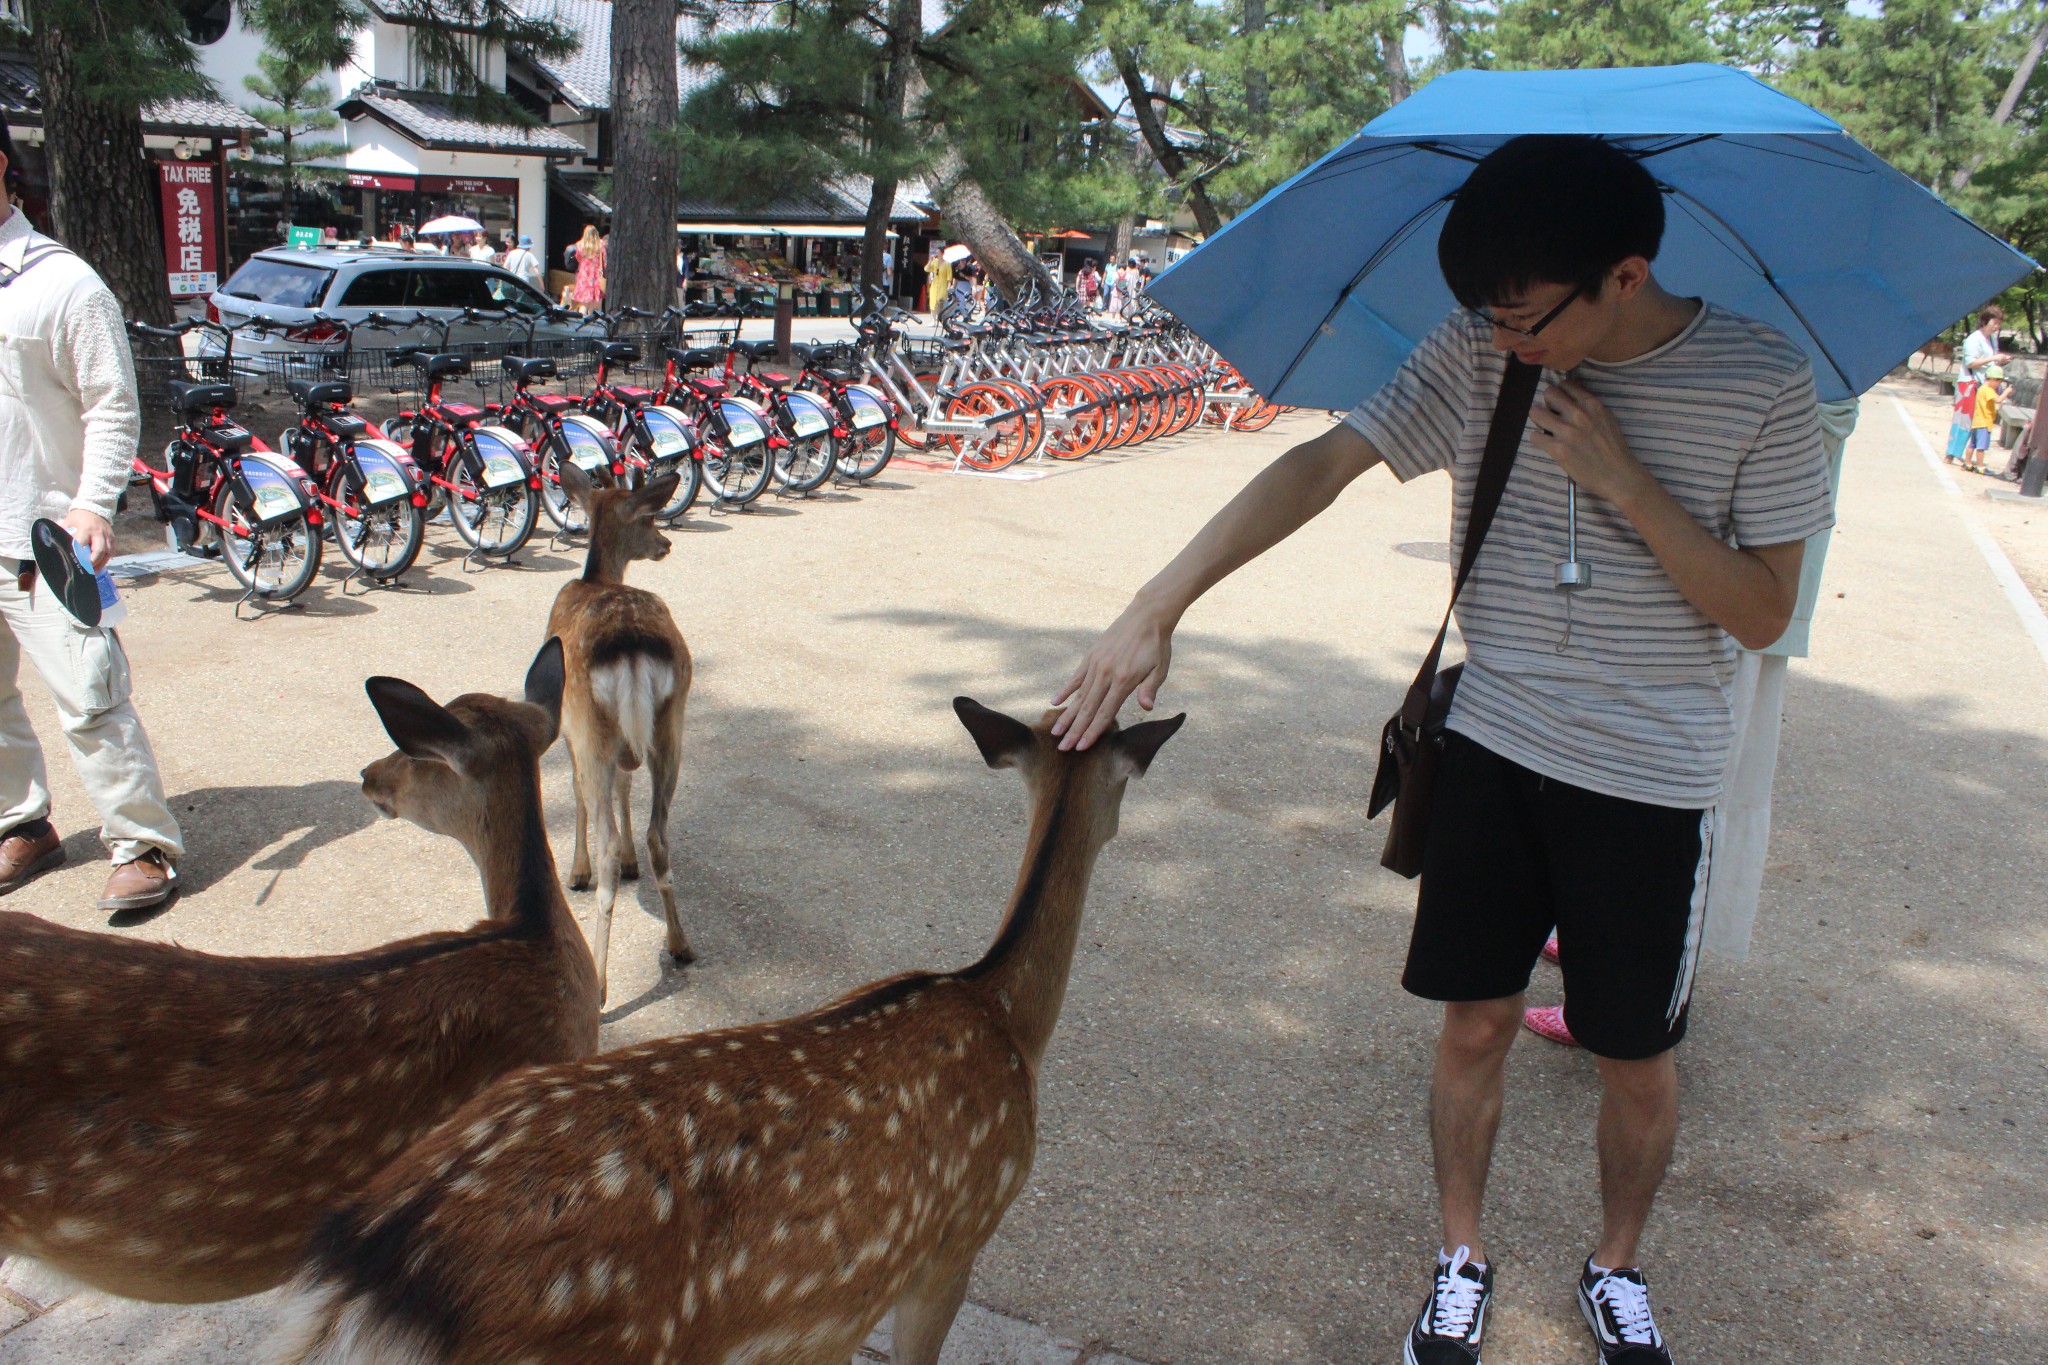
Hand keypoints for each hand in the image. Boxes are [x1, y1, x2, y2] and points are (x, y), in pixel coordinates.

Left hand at [59, 508, 112, 570]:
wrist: (94, 507)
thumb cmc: (78, 517)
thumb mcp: (68, 522)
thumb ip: (63, 534)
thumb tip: (54, 545)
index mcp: (86, 529)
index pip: (82, 544)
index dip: (79, 555)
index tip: (74, 563)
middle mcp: (98, 533)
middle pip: (99, 551)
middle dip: (92, 562)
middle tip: (86, 570)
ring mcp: (107, 535)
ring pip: (107, 553)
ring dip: (101, 563)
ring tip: (94, 572)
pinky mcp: (112, 538)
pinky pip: (112, 551)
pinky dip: (106, 560)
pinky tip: (100, 565)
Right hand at [1050, 597, 1174, 751]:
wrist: (1146, 615)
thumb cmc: (1157, 645)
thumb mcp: (1160, 668)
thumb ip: (1150, 688)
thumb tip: (1147, 708)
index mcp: (1124, 680)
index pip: (1105, 712)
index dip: (1092, 732)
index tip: (1080, 747)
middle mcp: (1106, 674)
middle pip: (1087, 708)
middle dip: (1074, 731)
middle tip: (1061, 748)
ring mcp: (1096, 664)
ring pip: (1078, 696)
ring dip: (1067, 716)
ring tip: (1055, 732)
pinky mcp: (1091, 656)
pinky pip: (1076, 677)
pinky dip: (1065, 691)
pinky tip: (1055, 703)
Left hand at [1525, 379, 1650, 509]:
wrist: (1618, 475)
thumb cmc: (1613, 448)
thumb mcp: (1606, 418)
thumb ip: (1589, 407)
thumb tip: (1569, 398)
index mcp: (1591, 404)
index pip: (1565, 384)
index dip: (1560, 394)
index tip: (1561, 404)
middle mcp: (1578, 413)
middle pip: (1548, 393)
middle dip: (1547, 404)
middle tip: (1551, 416)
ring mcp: (1567, 431)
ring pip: (1536, 413)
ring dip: (1539, 421)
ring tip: (1547, 430)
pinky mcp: (1558, 449)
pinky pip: (1534, 436)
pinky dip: (1538, 440)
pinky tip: (1547, 444)